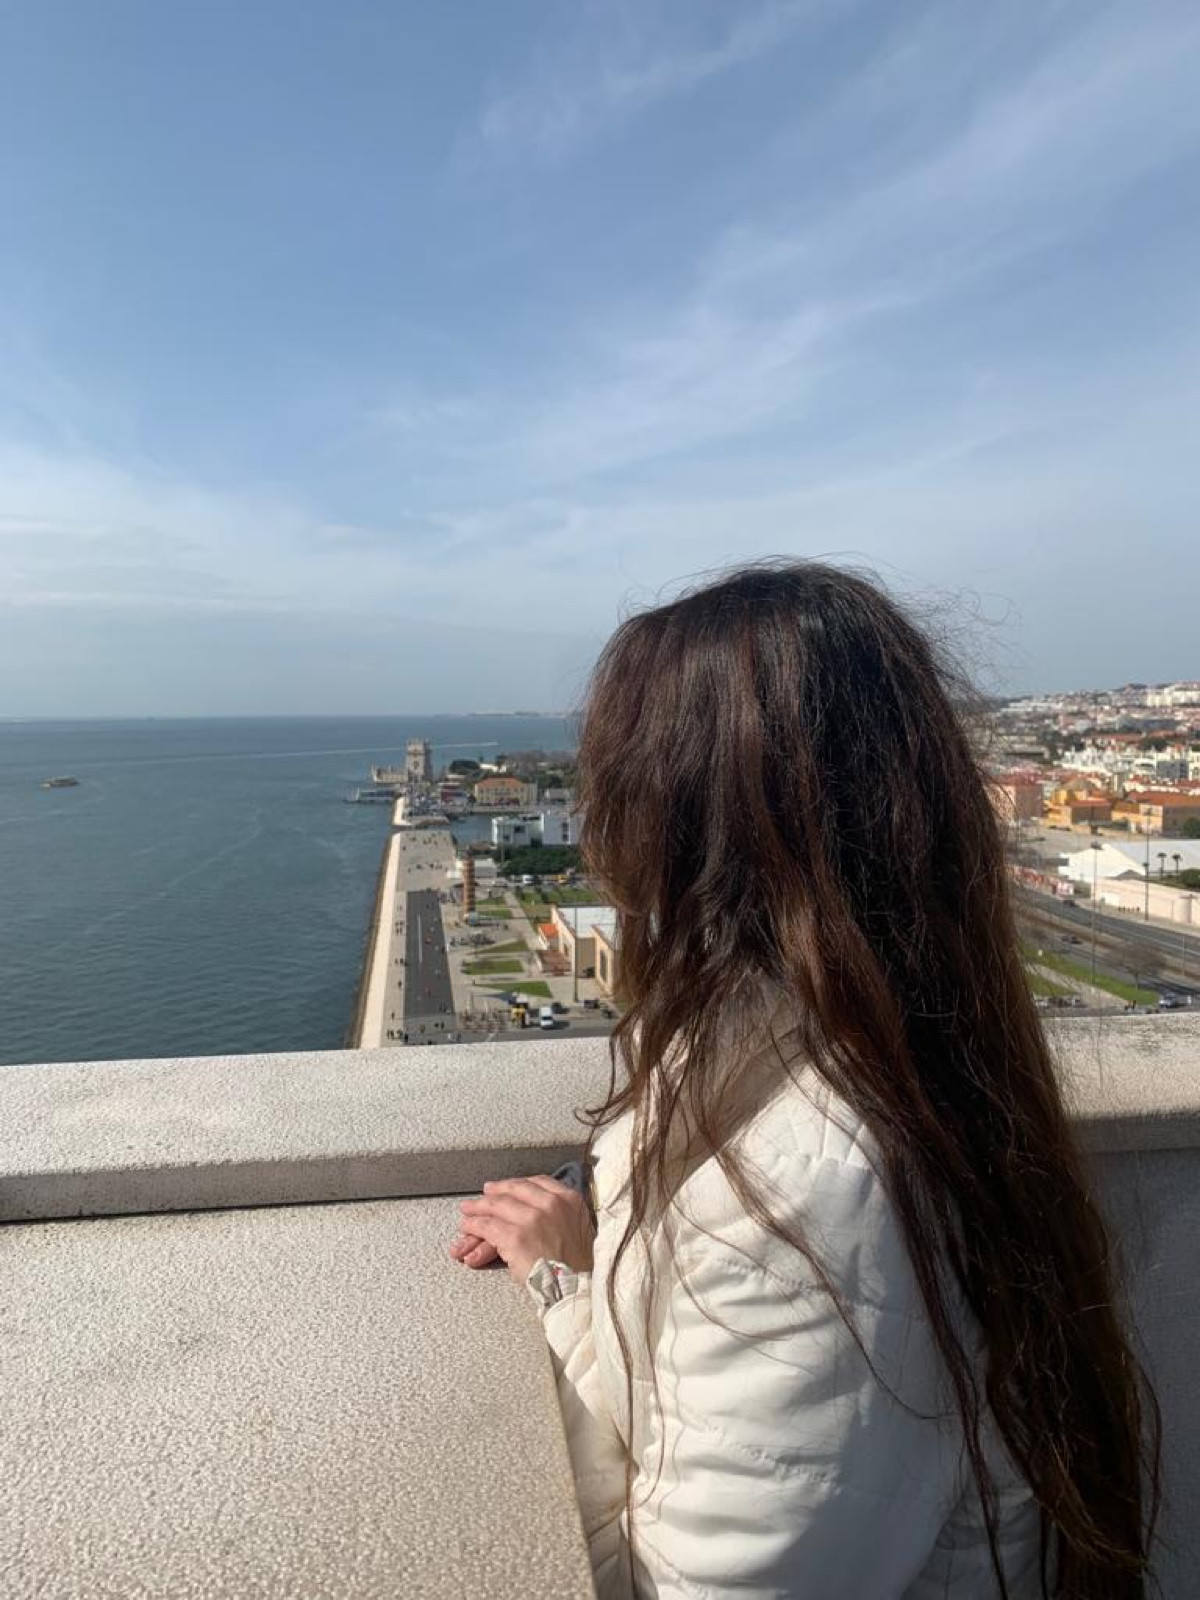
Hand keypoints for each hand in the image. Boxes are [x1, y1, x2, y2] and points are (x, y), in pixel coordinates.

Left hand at [450, 1175, 595, 1285]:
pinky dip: (474, 1226)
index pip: (539, 1182)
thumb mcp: (580, 1229)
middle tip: (484, 1195)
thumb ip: (563, 1216)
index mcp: (570, 1200)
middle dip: (496, 1193)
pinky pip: (488, 1226)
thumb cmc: (580, 1267)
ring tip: (467, 1211)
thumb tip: (542, 1213)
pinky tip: (467, 1226)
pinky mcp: (515, 1236)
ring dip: (479, 1208)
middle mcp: (551, 1204)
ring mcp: (532, 1219)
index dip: (518, 1184)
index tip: (507, 1187)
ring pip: (498, 1207)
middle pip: (515, 1191)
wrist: (577, 1289)